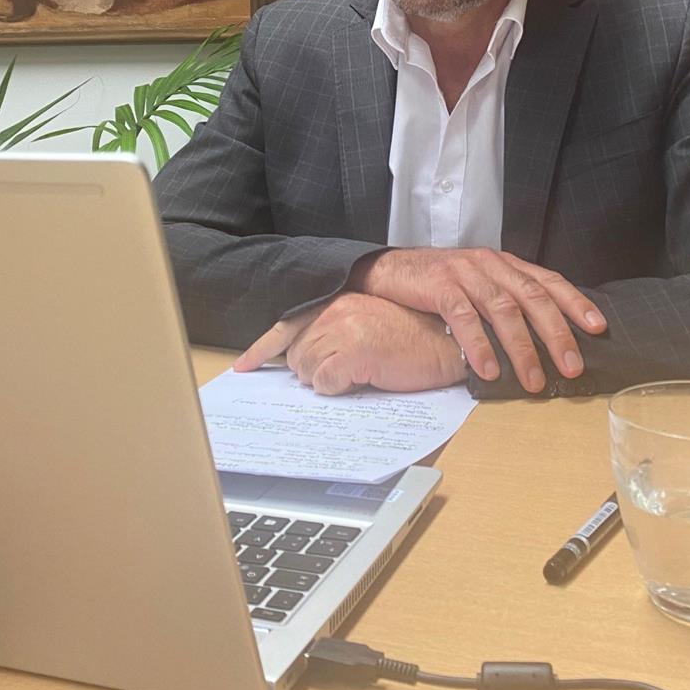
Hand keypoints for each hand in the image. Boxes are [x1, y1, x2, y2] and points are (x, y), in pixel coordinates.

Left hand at [233, 293, 463, 395]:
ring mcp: (344, 330)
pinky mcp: (354, 353)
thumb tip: (305, 359)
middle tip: (341, 373)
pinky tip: (360, 380)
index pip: (288, 324)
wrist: (446, 343)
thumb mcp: (368, 324)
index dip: (262, 348)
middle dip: (311, 371)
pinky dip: (338, 388)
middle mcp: (336, 310)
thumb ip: (336, 331)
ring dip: (327, 380)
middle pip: (296, 354)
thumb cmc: (412, 339)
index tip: (243, 366)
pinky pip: (326, 383)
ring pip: (308, 371)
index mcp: (338, 301)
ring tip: (357, 374)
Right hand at [352, 248, 606, 393]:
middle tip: (572, 367)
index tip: (598, 328)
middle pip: (532, 297)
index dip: (575, 303)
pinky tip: (488, 370)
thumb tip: (544, 335)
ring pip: (503, 309)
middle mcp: (489, 264)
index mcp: (504, 264)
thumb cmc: (438, 283)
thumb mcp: (478, 285)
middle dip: (556, 333)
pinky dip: (479, 344)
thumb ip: (507, 300)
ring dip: (521, 348)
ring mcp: (464, 273)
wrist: (388, 270)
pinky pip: (464, 317)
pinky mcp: (439, 285)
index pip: (547, 281)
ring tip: (533, 380)